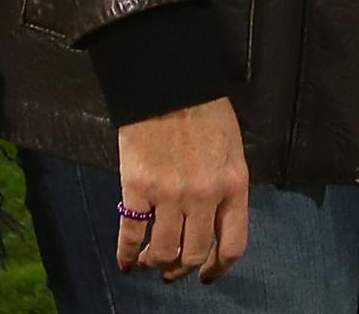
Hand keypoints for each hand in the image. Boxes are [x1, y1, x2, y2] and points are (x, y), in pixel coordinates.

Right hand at [116, 98, 249, 282]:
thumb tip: (216, 222)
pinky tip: (125, 261)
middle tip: (171, 270)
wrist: (169, 84)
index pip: (232, 244)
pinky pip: (130, 235)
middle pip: (193, 254)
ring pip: (163, 252)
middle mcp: (204, 195)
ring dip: (155, 263)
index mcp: (233, 184)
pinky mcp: (137, 188)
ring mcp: (170, 194)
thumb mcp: (231, 149)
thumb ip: (226, 186)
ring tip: (149, 262)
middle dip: (181, 269)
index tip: (206, 276)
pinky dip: (126, 254)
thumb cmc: (204, 111)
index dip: (218, 268)